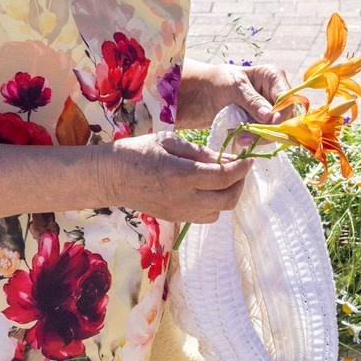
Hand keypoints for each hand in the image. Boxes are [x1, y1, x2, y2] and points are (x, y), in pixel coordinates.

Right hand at [107, 133, 250, 223]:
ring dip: (227, 195)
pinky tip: (207, 190)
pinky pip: (205, 217)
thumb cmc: (137, 152)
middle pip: (227, 200)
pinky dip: (214, 205)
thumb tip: (223, 159)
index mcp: (181, 174)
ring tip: (223, 179)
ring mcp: (180, 212)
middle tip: (239, 169)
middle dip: (240, 184)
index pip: (223, 176)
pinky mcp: (176, 219)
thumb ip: (198, 151)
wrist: (111, 178)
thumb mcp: (168, 141)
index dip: (241, 168)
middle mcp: (184, 198)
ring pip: (219, 212)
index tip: (248, 159)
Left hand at [176, 60, 290, 128]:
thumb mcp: (233, 86)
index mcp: (273, 77)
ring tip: (239, 137)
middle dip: (269, 129)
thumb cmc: (216, 81)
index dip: (282, 114)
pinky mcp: (260, 123)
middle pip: (285, 117)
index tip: (268, 124)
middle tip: (248, 136)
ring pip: (276, 129)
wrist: (198, 93)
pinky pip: (265, 135)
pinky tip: (239, 137)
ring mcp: (269, 110)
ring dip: (259, 136)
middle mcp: (274, 93)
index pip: (288, 98)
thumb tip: (269, 116)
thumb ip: (252, 100)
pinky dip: (254, 139)